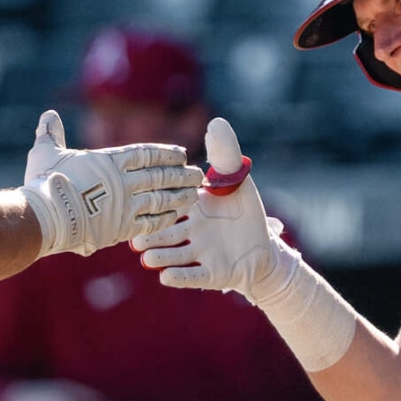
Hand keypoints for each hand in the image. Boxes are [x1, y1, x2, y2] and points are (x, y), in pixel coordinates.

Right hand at [21, 110, 199, 256]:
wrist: (45, 216)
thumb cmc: (44, 182)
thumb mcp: (46, 152)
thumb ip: (51, 134)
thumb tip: (48, 114)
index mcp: (109, 160)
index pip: (145, 153)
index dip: (165, 153)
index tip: (181, 153)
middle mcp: (123, 180)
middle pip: (160, 175)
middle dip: (181, 174)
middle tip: (198, 174)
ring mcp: (125, 204)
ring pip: (161, 198)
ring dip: (180, 196)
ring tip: (195, 194)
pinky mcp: (122, 227)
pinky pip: (151, 222)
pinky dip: (164, 218)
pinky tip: (175, 216)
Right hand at [134, 117, 298, 301]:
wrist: (265, 250)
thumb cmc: (245, 214)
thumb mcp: (237, 181)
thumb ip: (225, 155)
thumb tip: (215, 123)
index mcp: (192, 209)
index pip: (171, 204)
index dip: (158, 204)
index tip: (142, 201)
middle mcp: (190, 232)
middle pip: (166, 233)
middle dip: (150, 235)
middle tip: (134, 237)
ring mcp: (198, 255)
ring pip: (174, 256)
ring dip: (160, 257)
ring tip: (148, 258)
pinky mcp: (210, 275)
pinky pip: (193, 277)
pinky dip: (180, 277)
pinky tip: (166, 277)